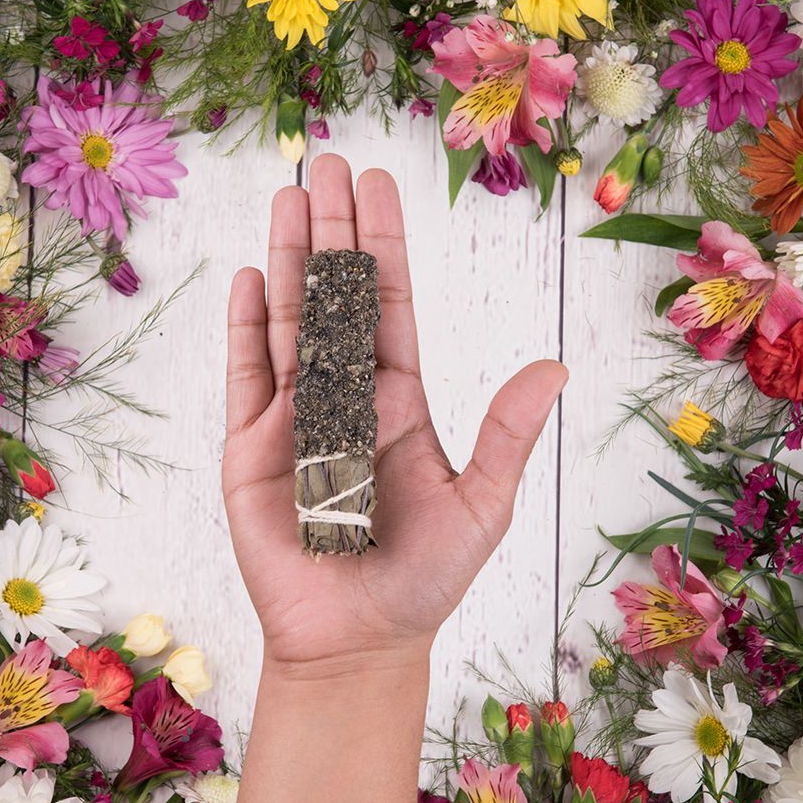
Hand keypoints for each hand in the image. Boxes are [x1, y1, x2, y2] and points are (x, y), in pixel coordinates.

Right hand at [222, 154, 566, 672]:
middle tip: (329, 161)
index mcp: (400, 401)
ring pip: (289, 321)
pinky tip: (250, 276)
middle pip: (335, 297)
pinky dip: (246, 326)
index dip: (384, 246)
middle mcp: (346, 397)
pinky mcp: (250, 449)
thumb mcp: (480, 507)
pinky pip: (246, 376)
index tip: (380, 185)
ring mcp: (294, 419)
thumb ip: (506, 435)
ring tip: (288, 195)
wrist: (355, 640)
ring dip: (287, 259)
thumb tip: (556, 366)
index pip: (390, 306)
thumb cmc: (423, 581)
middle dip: (332, 230)